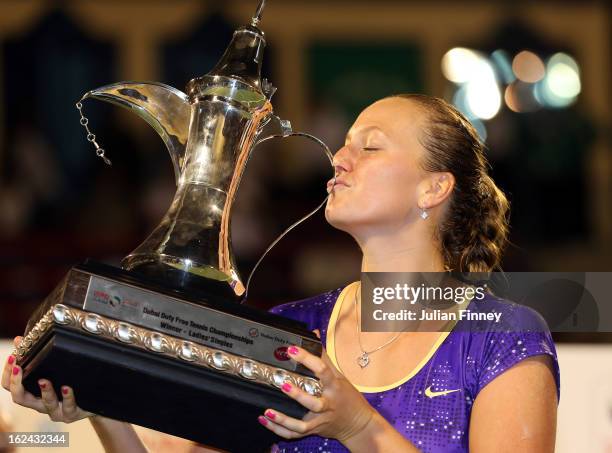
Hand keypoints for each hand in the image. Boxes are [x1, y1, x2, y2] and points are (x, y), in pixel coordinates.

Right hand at [1, 336, 93, 422]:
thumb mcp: (53, 371)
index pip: (10, 387)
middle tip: (18, 368)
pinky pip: (68, 407)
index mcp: (32, 394)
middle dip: (17, 384)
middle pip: (20, 398)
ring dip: (44, 392)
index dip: (7, 374)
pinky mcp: (71, 413)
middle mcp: (40, 404)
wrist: (92, 403)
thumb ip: (37, 358)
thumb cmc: (69, 385)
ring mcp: (56, 410)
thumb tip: (19, 339)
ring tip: (43, 380)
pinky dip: (67, 397)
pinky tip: (67, 387)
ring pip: (45, 404)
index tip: (12, 357)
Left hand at [258, 342, 374, 443]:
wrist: (358, 424)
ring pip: (302, 424)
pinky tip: (265, 420)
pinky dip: (279, 430)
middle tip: (283, 384)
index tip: (293, 350)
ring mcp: (320, 420)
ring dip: (284, 419)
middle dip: (298, 395)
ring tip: (268, 411)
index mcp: (334, 386)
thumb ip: (323, 356)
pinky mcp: (314, 430)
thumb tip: (313, 334)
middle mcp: (328, 404)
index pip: (323, 370)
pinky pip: (295, 433)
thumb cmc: (347, 396)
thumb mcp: (338, 375)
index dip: (308, 359)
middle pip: (314, 403)